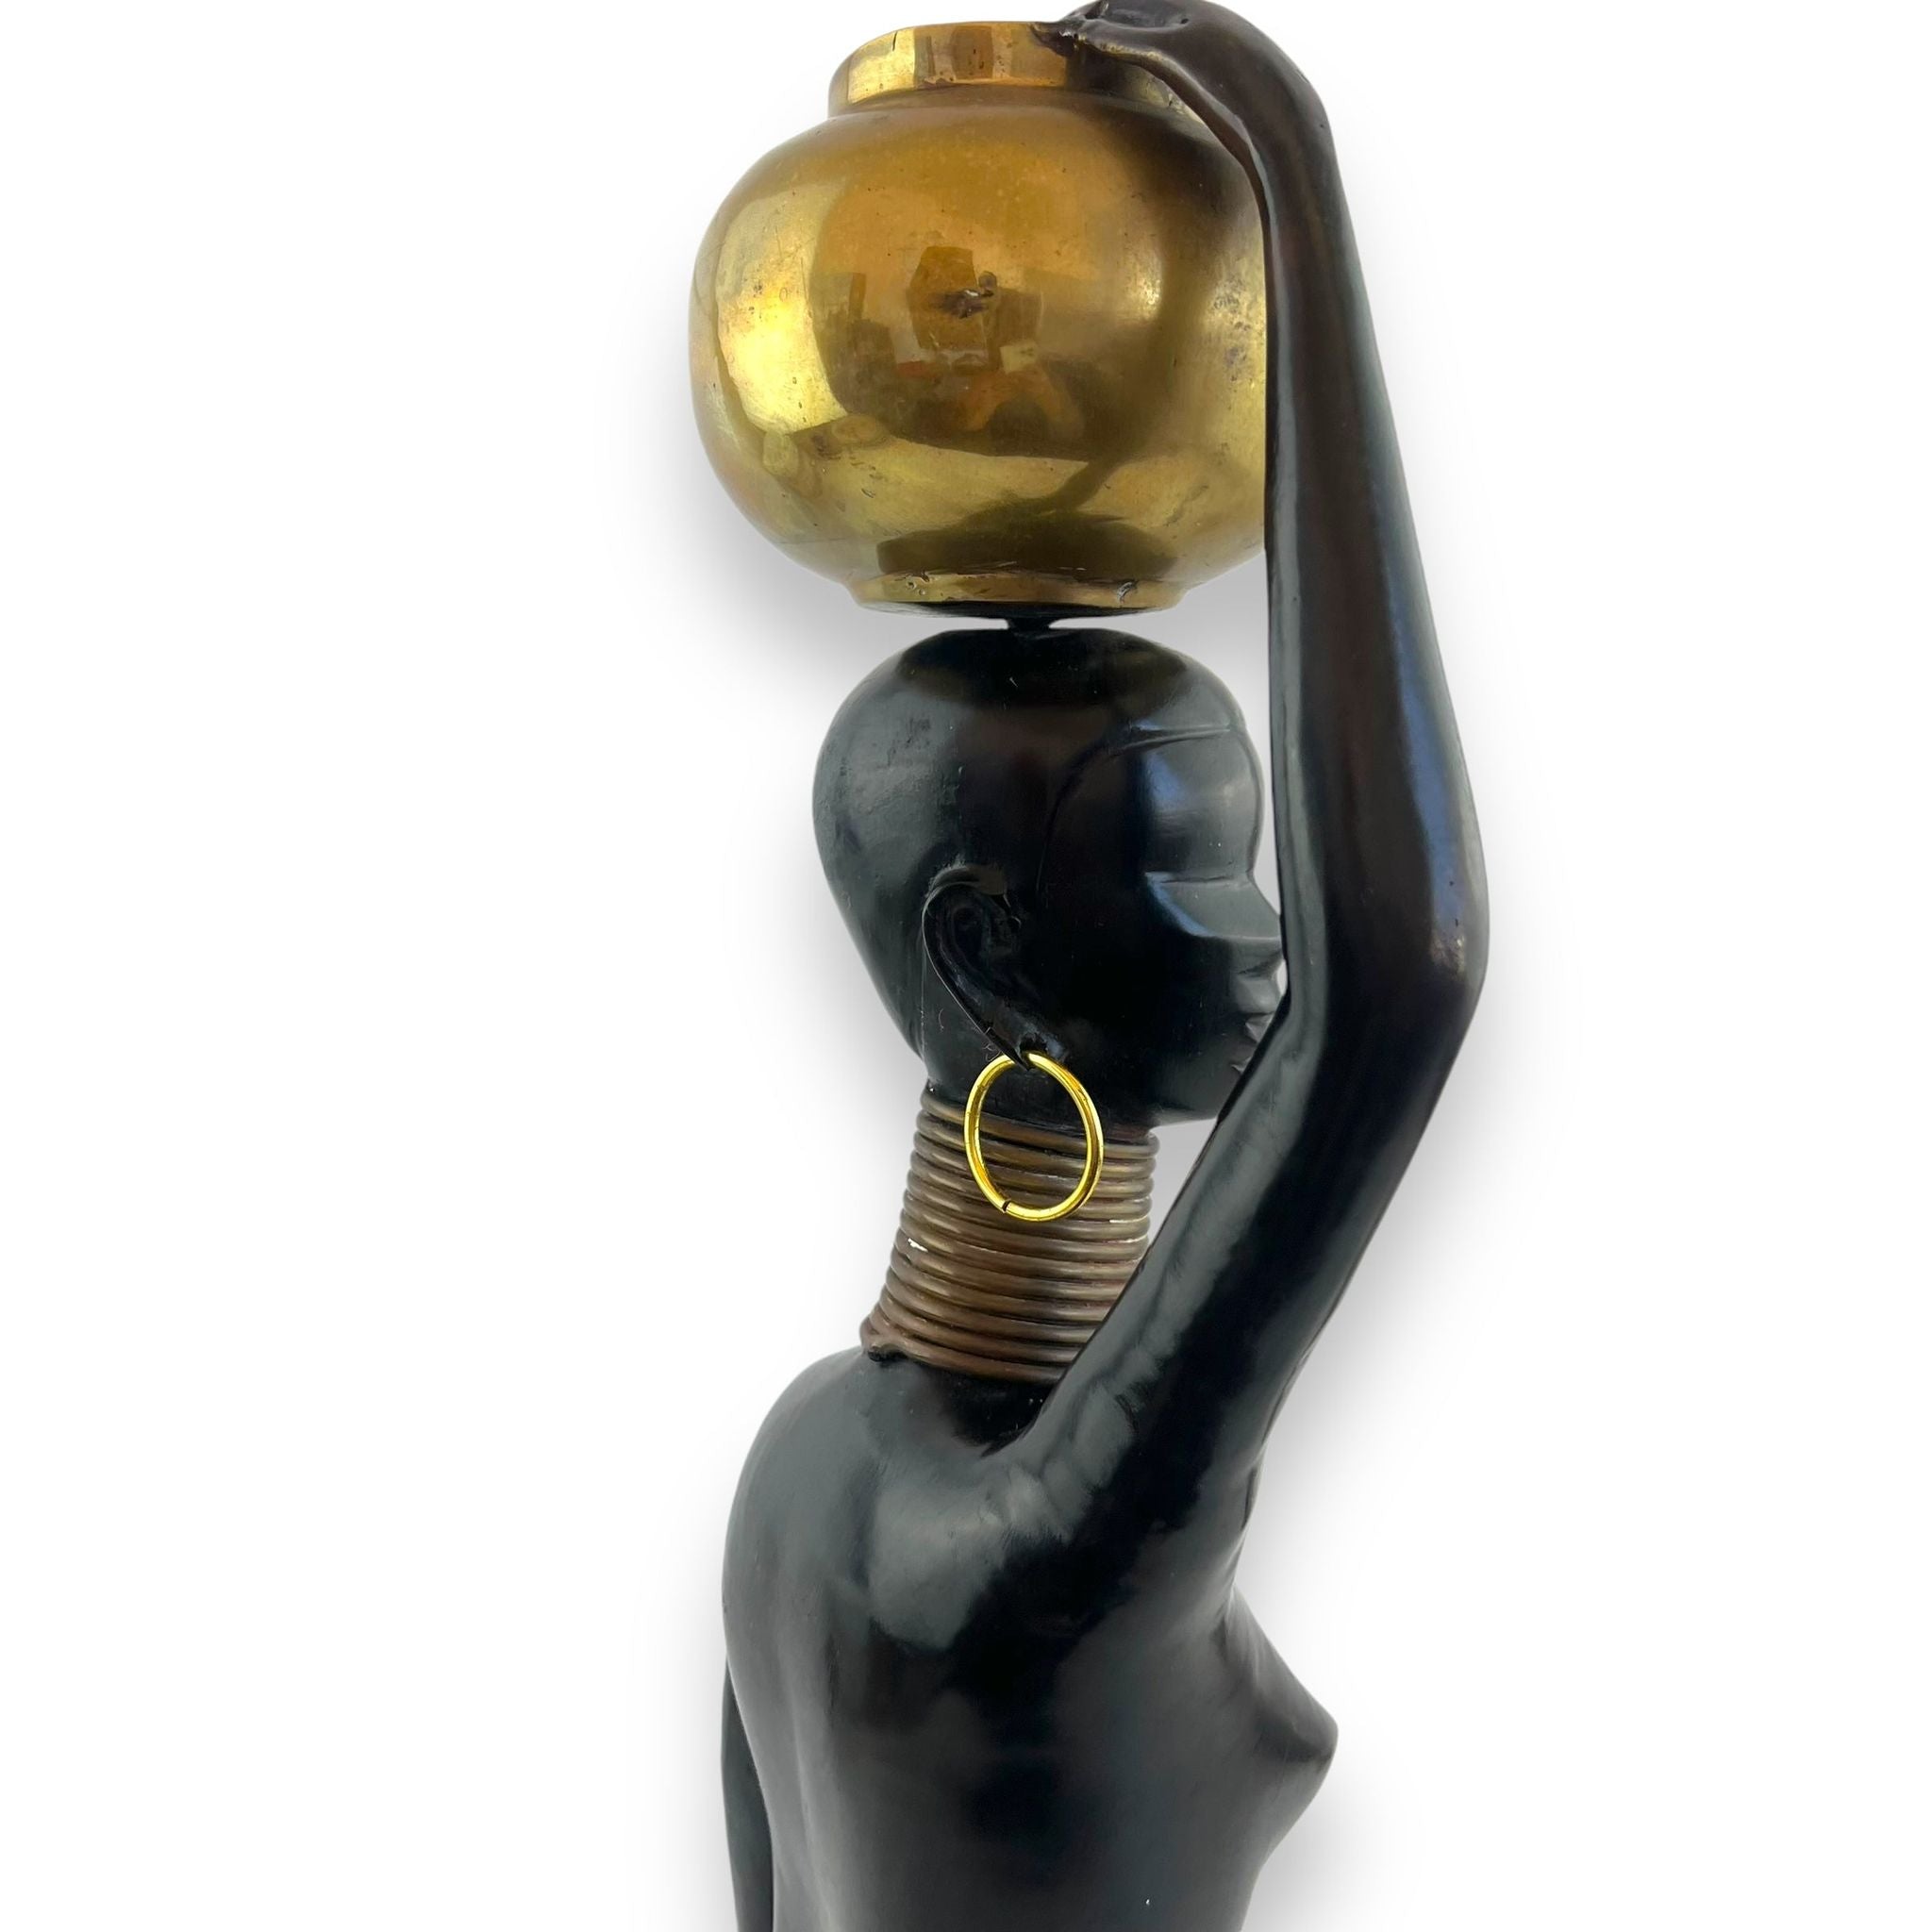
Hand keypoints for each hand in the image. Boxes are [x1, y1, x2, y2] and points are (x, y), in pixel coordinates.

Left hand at [1046, 0, 1328, 146]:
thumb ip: (1236, 96)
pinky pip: (1126, 38)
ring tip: (1054, 36)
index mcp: (1223, 25)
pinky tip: (1070, 41)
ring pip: (1124, 13)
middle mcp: (1206, 16)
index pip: (1161, 6)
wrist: (1292, 137)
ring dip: (1084, 23)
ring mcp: (1192, 31)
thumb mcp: (1255, 103)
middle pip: (1135, 1)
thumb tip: (1238, 117)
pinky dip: (1093, 38)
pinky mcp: (1177, 53)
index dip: (1124, 16)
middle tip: (1063, 34)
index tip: (1098, 33)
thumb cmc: (1280, 131)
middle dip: (1096, 13)